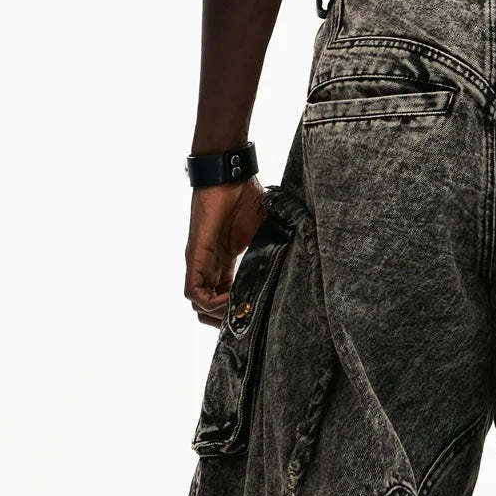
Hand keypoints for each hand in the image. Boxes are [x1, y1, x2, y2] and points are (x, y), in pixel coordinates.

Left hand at [183, 179, 264, 326]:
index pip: (223, 298)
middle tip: (246, 320)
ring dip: (218, 315)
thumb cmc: (246, 196)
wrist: (230, 174)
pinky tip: (230, 300)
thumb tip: (300, 261)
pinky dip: (210, 303)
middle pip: (207, 308)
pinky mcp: (195, 256)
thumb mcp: (266, 232)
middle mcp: (208, 265)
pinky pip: (194, 291)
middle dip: (225, 321)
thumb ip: (274, 250)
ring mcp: (199, 262)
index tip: (255, 313)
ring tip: (239, 312)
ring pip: (199, 305)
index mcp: (223, 262)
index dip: (236, 311)